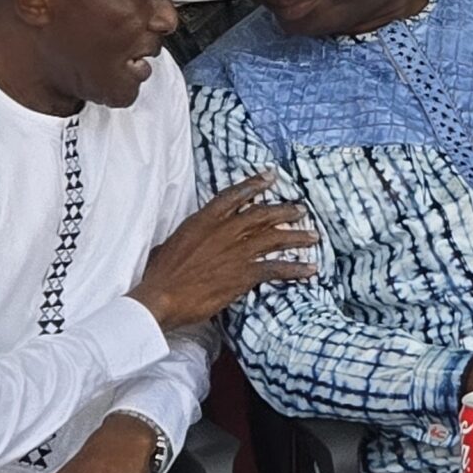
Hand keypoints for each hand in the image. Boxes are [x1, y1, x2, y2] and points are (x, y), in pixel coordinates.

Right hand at [130, 173, 314, 329]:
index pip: (234, 195)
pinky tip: (310, 269)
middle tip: (301, 209)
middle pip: (262, 214)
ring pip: (274, 237)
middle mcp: (224, 230)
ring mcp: (236, 251)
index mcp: (204, 220)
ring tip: (313, 235)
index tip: (271, 176)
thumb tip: (189, 239)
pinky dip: (296, 269)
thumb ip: (188, 237)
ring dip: (297, 236)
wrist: (160, 296)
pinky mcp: (243, 274)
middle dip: (284, 210)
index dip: (254, 184)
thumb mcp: (170, 243)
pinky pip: (276, 268)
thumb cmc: (159, 273)